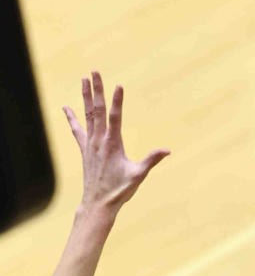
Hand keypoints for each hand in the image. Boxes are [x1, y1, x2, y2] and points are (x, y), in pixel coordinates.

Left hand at [63, 72, 168, 215]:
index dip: (116, 101)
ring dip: (85, 97)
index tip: (118, 85)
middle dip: (96, 90)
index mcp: (112, 144)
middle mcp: (98, 141)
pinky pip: (77, 130)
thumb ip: (151, 160)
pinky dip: (71, 118)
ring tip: (84, 80)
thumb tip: (167, 150)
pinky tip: (66, 107)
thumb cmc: (120, 190)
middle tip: (94, 72)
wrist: (98, 203)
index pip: (114, 117)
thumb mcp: (138, 175)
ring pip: (86, 115)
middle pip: (96, 110)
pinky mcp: (85, 150)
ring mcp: (90, 144)